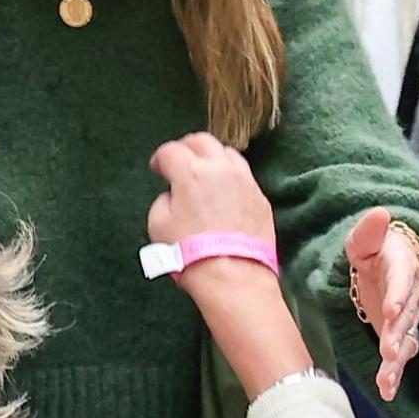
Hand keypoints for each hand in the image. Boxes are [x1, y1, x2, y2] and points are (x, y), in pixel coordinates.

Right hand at [149, 133, 312, 397]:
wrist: (234, 276)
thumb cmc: (189, 252)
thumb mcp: (158, 226)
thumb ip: (163, 200)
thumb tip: (175, 194)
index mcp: (190, 172)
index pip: (171, 150)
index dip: (160, 158)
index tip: (157, 169)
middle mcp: (220, 168)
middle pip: (202, 141)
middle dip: (186, 147)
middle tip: (179, 161)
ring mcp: (245, 180)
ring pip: (228, 153)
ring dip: (212, 157)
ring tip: (206, 172)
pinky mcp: (260, 197)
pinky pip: (244, 175)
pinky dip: (230, 176)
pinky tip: (225, 192)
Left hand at [345, 207, 418, 401]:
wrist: (386, 263)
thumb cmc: (373, 249)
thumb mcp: (363, 239)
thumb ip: (368, 231)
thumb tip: (380, 213)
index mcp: (403, 265)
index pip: (402, 280)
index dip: (399, 296)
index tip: (392, 311)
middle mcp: (411, 293)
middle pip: (408, 315)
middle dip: (398, 333)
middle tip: (388, 351)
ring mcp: (408, 316)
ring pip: (407, 338)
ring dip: (397, 360)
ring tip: (386, 380)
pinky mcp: (402, 333)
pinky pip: (402, 354)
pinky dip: (394, 373)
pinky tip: (386, 391)